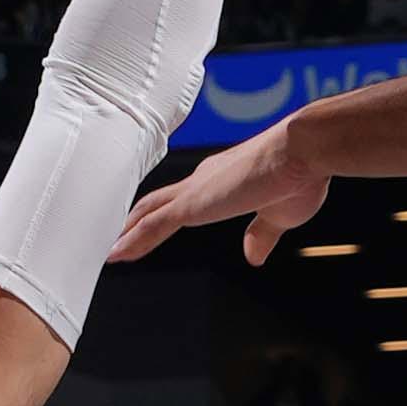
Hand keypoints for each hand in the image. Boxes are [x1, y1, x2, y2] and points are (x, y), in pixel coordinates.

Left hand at [117, 114, 326, 270]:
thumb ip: (260, 234)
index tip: (144, 227)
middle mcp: (203, 180)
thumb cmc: (300, 174)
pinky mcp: (194, 203)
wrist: (303, 150)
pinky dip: (132, 241)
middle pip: (154, 203)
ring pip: (146, 213)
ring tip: (103, 251)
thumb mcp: (278, 216)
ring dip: (123, 233)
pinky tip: (116, 255)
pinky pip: (153, 226)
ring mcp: (195, 191)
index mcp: (222, 179)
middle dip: (131, 221)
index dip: (159, 213)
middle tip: (110, 238)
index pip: (180, 199)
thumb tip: (252, 255)